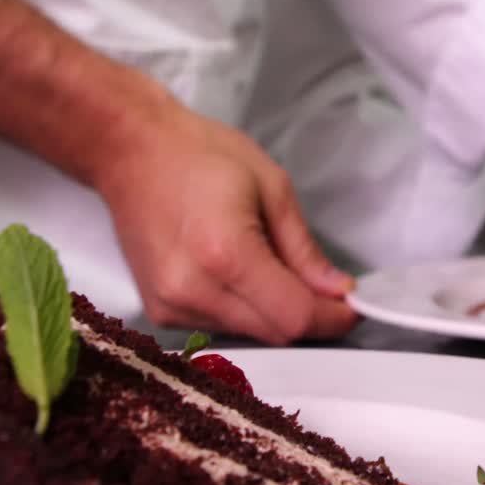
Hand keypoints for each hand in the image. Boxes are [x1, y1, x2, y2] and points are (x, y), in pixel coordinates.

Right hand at [95, 107, 358, 344]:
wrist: (130, 151)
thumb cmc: (200, 155)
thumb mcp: (272, 187)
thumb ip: (305, 249)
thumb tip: (337, 291)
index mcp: (226, 254)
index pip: (294, 316)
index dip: (332, 318)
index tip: (354, 307)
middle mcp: (193, 290)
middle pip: (275, 333)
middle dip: (311, 317)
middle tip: (329, 289)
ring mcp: (171, 306)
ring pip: (251, 334)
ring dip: (278, 313)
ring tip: (279, 268)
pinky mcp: (160, 311)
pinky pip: (223, 326)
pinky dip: (248, 311)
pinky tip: (246, 274)